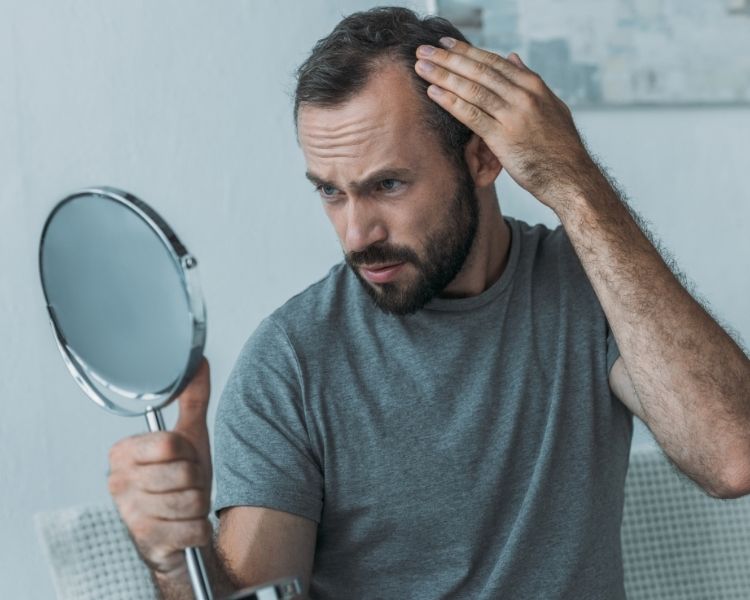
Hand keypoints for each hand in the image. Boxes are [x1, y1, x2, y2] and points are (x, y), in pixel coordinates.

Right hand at [108, 358, 212, 577]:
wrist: (176, 536)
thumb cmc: (181, 484)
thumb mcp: (190, 439)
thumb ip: (193, 399)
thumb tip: (198, 359)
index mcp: (123, 453)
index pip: (170, 444)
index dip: (188, 454)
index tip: (181, 460)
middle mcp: (118, 483)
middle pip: (184, 473)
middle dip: (196, 481)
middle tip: (185, 487)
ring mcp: (129, 514)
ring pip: (191, 501)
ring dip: (199, 505)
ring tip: (186, 507)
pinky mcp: (145, 543)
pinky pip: (195, 529)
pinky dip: (199, 529)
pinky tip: (185, 528)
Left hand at [414, 37, 596, 209]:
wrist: (570, 177)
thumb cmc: (560, 146)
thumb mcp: (551, 106)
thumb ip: (530, 81)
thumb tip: (513, 57)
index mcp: (534, 86)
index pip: (494, 62)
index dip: (467, 51)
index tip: (446, 44)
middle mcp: (524, 96)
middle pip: (479, 71)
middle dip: (449, 58)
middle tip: (425, 50)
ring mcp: (513, 116)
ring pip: (472, 89)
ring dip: (444, 75)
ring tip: (421, 67)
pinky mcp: (503, 138)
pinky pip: (471, 115)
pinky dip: (450, 102)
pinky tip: (433, 92)